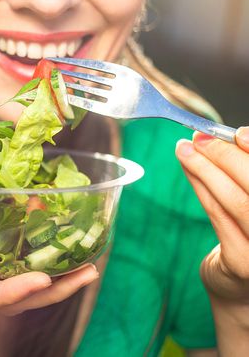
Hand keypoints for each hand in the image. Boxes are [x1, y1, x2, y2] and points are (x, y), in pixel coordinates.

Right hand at [0, 133, 98, 315]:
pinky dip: (30, 264)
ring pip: (6, 293)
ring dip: (48, 283)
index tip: (41, 279)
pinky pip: (1, 273)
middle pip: (0, 303)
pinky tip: (56, 246)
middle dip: (45, 293)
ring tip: (87, 265)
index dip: (4, 293)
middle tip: (88, 271)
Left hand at [175, 127, 248, 301]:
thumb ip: (247, 176)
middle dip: (226, 156)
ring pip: (236, 199)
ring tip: (184, 148)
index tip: (238, 134)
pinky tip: (188, 169)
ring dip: (205, 168)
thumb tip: (227, 138)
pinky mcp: (243, 262)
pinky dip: (201, 187)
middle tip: (200, 138)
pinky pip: (218, 215)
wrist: (243, 293)